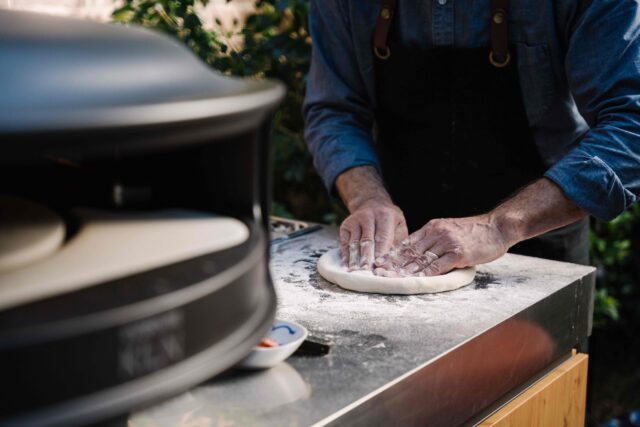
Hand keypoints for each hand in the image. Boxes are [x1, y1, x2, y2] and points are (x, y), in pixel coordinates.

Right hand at [340, 198, 407, 270]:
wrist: (372, 203)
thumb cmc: (389, 220)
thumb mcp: (399, 226)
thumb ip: (396, 241)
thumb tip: (391, 262)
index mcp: (385, 215)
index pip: (382, 237)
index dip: (380, 253)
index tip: (380, 266)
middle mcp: (368, 216)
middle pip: (367, 240)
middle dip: (366, 257)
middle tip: (367, 271)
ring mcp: (355, 220)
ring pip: (354, 242)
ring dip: (354, 258)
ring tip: (355, 272)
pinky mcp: (345, 225)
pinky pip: (344, 242)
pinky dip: (345, 254)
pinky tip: (347, 265)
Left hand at [374, 214, 509, 276]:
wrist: (498, 226)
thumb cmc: (475, 232)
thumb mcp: (449, 228)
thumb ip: (434, 239)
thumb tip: (418, 252)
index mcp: (432, 227)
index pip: (408, 242)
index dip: (393, 254)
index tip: (380, 262)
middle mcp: (437, 233)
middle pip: (410, 251)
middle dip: (393, 263)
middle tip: (378, 272)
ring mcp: (447, 243)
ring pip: (421, 259)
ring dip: (404, 271)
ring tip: (391, 279)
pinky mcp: (459, 253)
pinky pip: (438, 266)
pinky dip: (425, 275)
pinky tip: (414, 281)